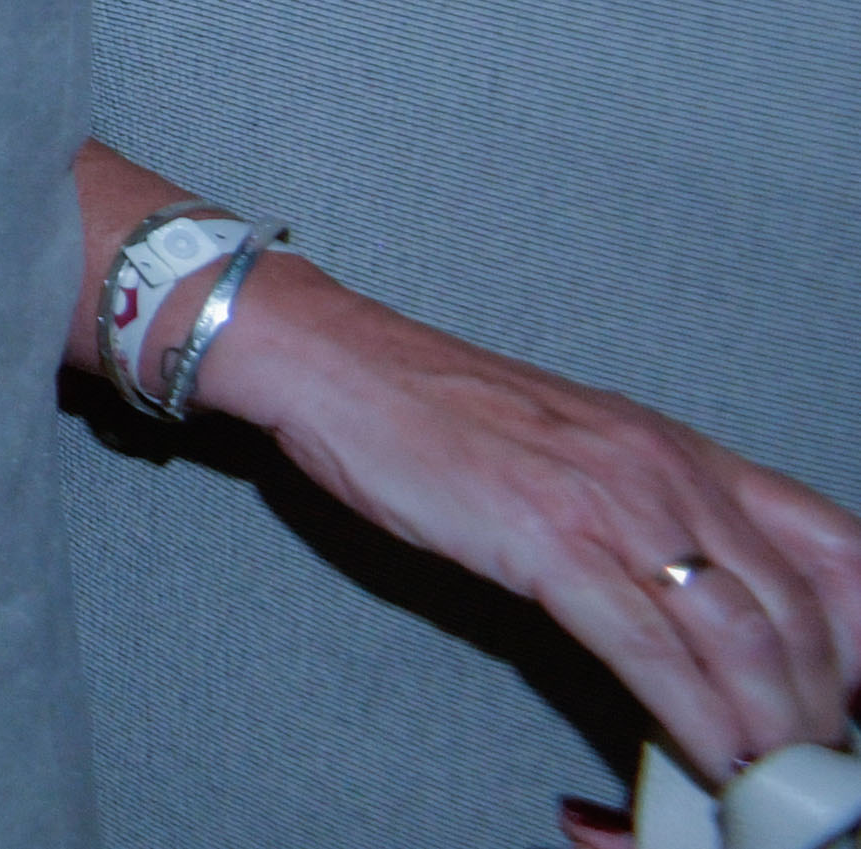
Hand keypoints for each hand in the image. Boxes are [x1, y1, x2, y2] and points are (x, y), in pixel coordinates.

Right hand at [212, 268, 860, 783]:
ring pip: (740, 638)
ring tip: (770, 782)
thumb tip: (707, 611)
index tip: (850, 703)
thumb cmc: (444, 410)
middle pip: (800, 613)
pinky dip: (692, 717)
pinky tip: (708, 754)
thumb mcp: (587, 450)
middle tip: (813, 769)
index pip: (837, 551)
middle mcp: (669, 472)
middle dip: (821, 709)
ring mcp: (610, 503)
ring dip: (771, 730)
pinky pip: (647, 648)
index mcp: (685, 453)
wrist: (337, 363)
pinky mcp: (545, 540)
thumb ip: (657, 518)